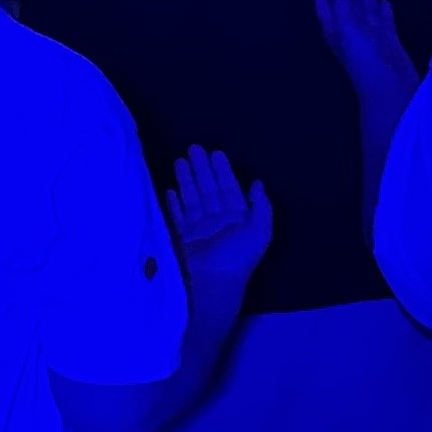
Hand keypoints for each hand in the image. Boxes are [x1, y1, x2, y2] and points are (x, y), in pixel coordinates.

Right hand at [165, 145, 274, 283]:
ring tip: (179, 161)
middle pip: (209, 190)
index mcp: (238, 219)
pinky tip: (169, 191)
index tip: (215, 153)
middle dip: (202, 169)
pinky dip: (174, 204)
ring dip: (186, 181)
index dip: (223, 171)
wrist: (212, 284)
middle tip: (193, 148)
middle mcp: (218, 222)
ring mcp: (199, 230)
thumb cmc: (236, 257)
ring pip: (192, 199)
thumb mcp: (259, 231)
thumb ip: (261, 207)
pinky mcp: (183, 239)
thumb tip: (258, 183)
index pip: (229, 189)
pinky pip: (178, 217)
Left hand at [311, 0, 408, 86]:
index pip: (327, 2)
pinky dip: (383, 12)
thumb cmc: (364, 58)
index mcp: (335, 27)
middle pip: (348, 1)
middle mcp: (351, 31)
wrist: (391, 92)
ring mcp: (370, 38)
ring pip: (366, 9)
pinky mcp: (388, 44)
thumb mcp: (347, 24)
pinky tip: (385, 2)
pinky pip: (384, 23)